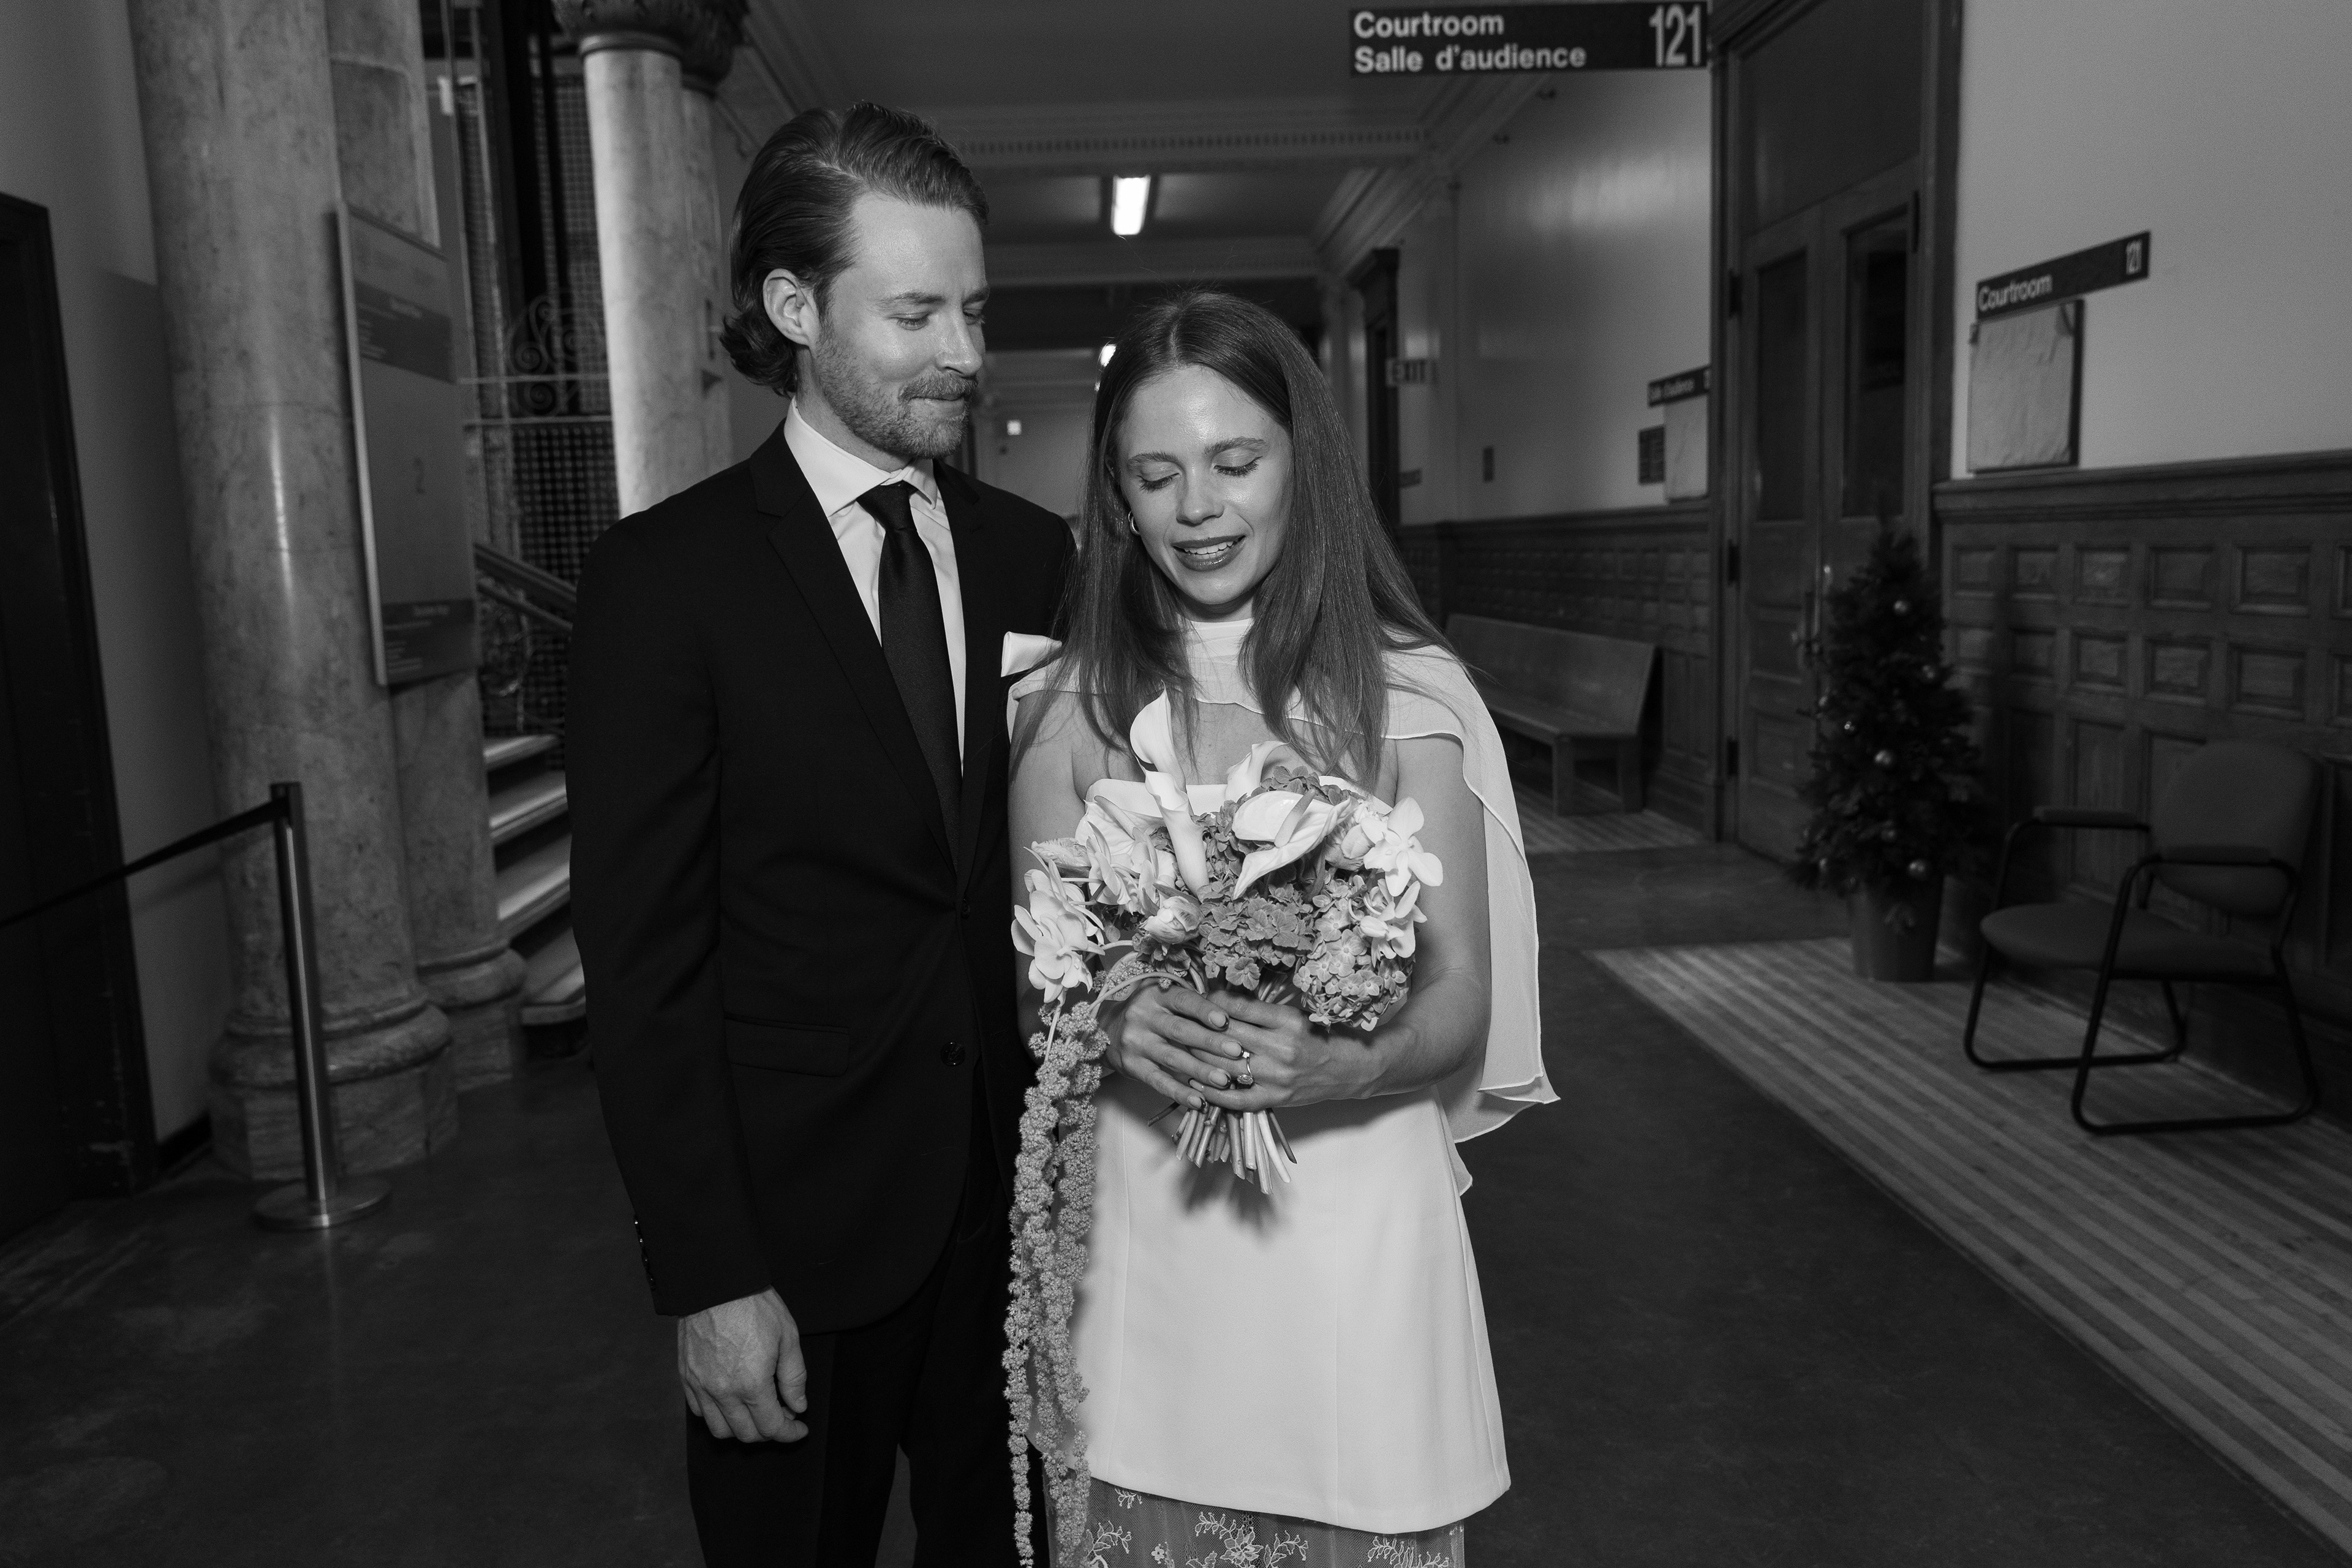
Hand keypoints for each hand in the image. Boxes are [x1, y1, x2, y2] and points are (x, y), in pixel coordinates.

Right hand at [678, 1288, 807, 1442]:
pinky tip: (732, 1399)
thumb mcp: (788, 1336)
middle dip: (769, 1432)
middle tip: (782, 1414)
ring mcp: (700, 1386)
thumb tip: (797, 1406)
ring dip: (741, 1429)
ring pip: (719, 1430)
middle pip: (746, 1435)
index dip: (790, 1433)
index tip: (799, 1428)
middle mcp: (723, 1392)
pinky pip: (699, 1411)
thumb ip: (794, 1377)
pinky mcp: (686, 1377)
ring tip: (756, 1410)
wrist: (716, 1283)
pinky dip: (717, 1415)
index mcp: (752, 1384)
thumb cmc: (754, 1305)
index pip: (771, 1428)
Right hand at [1103, 982, 1238, 1108]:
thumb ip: (1191, 1004)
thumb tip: (1232, 1015)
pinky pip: (1159, 1081)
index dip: (1204, 1010)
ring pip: (1173, 1058)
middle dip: (1210, 1043)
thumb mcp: (1164, 998)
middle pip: (1180, 1031)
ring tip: (1224, 1080)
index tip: (1225, 1021)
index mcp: (1155, 995)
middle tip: (1236, 1052)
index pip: (1183, 1000)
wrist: (1107, 1030)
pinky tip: (1199, 1101)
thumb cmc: (1150, 1012)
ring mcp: (1136, 1043)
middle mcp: (1143, 1017)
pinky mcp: (1133, 1066)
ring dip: (1201, 1070)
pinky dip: (1180, 1092)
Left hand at [1190, 990, 1376, 1113]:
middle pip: (1224, 1036)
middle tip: (1178, 1022)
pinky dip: (1212, 1093)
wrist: (1353, 1069)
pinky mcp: (1275, 1099)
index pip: (1237, 1009)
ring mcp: (1276, 1077)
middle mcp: (1280, 1049)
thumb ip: (1263, 1011)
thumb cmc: (1324, 1035)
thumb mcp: (1297, 1014)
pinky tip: (1195, 1085)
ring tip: (1179, 1049)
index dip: (1211, 1003)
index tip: (1197, 999)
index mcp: (1286, 1021)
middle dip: (1197, 1029)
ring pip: (1224, 1066)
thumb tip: (1222, 1000)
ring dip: (1197, 1058)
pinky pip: (1235, 1099)